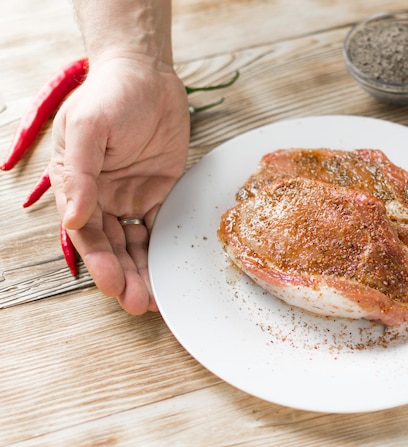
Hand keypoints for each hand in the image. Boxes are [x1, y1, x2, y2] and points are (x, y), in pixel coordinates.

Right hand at [50, 56, 189, 313]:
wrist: (147, 75)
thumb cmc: (110, 95)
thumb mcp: (88, 128)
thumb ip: (79, 173)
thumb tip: (73, 219)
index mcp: (77, 186)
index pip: (86, 233)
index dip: (99, 262)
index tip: (113, 286)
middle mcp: (103, 197)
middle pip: (112, 246)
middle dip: (125, 276)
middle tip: (139, 305)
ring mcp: (132, 197)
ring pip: (136, 243)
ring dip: (144, 271)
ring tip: (155, 300)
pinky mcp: (160, 193)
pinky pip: (161, 227)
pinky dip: (164, 249)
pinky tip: (170, 270)